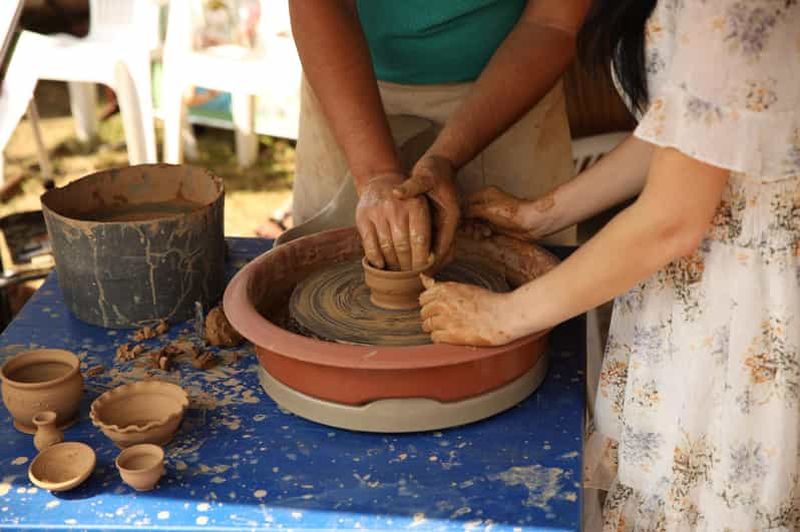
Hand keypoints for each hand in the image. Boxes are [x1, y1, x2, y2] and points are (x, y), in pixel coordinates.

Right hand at [356, 173, 431, 270]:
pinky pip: (369, 244)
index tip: (423, 270)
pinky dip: (375, 258)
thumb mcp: (423, 207)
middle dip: (408, 265)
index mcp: (416, 206)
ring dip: (393, 264)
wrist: (381, 182)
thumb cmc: (407, 203)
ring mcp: (378, 212)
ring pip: (386, 247)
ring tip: (397, 271)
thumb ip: (429, 230)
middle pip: (403, 246)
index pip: (420, 239)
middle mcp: (396, 208)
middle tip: (410, 274)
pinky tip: (381, 265)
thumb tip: (434, 261)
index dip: (421, 259)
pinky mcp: (363, 217)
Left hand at [393, 156, 459, 270]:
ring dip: (423, 263)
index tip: (419, 272)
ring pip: (435, 251)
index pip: (444, 246)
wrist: (439, 163)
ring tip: (407, 276)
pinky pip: (429, 244)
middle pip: (441, 254)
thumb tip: (396, 193)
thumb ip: (412, 186)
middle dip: (428, 267)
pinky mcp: (435, 225)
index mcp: (450, 217)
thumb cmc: (433, 170)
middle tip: (411, 280)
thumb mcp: (423, 176)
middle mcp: (448, 224)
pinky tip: (406, 260)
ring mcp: (442, 226)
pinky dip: (420, 253)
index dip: (432, 261)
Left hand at [419, 275, 519, 345]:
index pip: (423, 298)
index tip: (439, 308)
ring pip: (427, 326)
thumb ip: (441, 286)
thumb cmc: (488, 302)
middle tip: (445, 319)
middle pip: (424, 312)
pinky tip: (451, 336)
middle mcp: (442, 303)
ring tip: (449, 328)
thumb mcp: (463, 287)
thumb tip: (423, 278)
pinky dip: (440, 338)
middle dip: (432, 316)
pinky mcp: (450, 335)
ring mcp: (445, 319)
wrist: (504, 316)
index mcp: (446, 289)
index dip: (430, 304)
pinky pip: (434, 337)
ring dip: (435, 328)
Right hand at [465, 186, 555, 240]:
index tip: (459, 222)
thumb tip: (459, 214)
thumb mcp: (487, 209)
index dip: (461, 212)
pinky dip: (484, 233)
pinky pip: (484, 229)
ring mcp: (493, 214)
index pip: (466, 202)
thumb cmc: (512, 213)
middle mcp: (488, 203)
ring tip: (481, 233)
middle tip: (470, 230)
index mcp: (486, 194)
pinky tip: (488, 235)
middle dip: (469, 223)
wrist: (531, 223)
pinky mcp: (498, 225)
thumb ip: (470, 210)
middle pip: (470, 214)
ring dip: (476, 230)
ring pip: (477, 223)